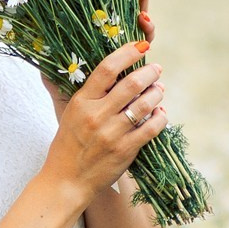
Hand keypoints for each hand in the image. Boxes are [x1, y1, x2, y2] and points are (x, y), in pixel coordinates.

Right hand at [44, 40, 166, 199]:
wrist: (66, 181)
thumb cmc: (68, 145)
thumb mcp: (71, 114)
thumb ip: (90, 94)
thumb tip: (112, 71)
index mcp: (81, 102)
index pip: (107, 69)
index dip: (127, 53)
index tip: (140, 47)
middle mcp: (97, 115)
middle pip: (131, 83)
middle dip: (150, 72)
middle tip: (156, 68)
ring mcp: (112, 133)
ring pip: (146, 104)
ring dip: (158, 92)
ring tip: (159, 88)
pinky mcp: (126, 150)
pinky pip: (152, 127)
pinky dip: (161, 116)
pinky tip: (161, 112)